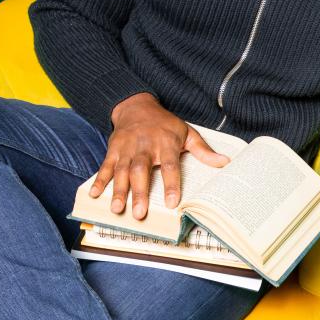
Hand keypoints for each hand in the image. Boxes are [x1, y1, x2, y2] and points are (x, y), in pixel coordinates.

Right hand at [92, 92, 229, 218]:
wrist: (136, 105)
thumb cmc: (165, 124)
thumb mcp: (187, 133)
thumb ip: (203, 151)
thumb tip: (225, 162)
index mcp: (165, 143)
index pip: (170, 166)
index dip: (171, 184)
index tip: (172, 202)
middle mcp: (144, 146)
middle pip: (141, 171)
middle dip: (139, 192)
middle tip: (140, 214)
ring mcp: (126, 149)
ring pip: (121, 171)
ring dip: (118, 191)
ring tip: (116, 209)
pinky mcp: (113, 150)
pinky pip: (105, 166)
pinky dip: (99, 180)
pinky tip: (94, 195)